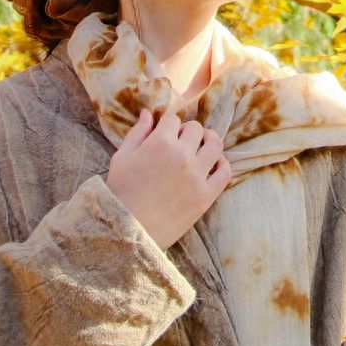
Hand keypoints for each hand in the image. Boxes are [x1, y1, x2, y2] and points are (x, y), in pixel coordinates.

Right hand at [104, 104, 230, 250]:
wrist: (127, 232)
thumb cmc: (120, 194)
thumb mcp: (121, 158)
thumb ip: (137, 132)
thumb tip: (148, 113)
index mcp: (160, 143)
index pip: (173, 119)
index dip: (167, 125)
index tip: (164, 133)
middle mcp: (182, 156)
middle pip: (196, 128)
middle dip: (186, 131)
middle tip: (179, 142)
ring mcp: (196, 176)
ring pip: (215, 144)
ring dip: (208, 141)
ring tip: (200, 147)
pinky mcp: (205, 196)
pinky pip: (225, 172)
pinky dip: (222, 164)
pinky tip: (212, 165)